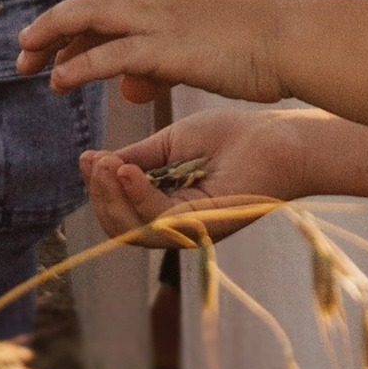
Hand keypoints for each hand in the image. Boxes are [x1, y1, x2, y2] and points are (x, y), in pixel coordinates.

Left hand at [19, 0, 284, 107]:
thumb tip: (125, 86)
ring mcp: (161, 20)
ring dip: (52, 39)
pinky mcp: (168, 47)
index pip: (104, 11)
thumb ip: (157, 67)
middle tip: (22, 55)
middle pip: (86, 8)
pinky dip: (79, 64)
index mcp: (164, 1)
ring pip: (88, 19)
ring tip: (26, 63)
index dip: (72, 32)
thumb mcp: (199, 54)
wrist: (294, 41)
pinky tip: (59, 80)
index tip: (51, 54)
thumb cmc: (257, 51)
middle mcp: (156, 2)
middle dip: (49, 30)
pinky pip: (110, 54)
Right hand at [80, 107, 317, 243]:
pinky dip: (138, 196)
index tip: (86, 158)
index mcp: (170, 209)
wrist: (281, 137)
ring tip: (102, 164)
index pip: (123, 212)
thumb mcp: (174, 143)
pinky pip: (159, 218)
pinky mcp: (206, 226)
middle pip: (122, 228)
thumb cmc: (235, 137)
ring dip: (112, 197)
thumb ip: (140, 158)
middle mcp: (178, 228)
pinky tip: (125, 170)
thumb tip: (98, 163)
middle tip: (90, 162)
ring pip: (135, 230)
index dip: (100, 189)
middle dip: (100, 196)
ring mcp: (192, 231)